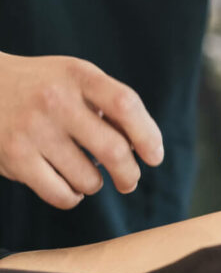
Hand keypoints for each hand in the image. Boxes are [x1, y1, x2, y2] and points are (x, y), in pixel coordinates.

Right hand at [0, 53, 163, 208]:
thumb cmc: (43, 89)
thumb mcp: (74, 80)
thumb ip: (110, 106)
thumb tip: (146, 149)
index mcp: (77, 75)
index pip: (125, 104)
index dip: (148, 136)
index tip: (154, 157)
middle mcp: (54, 99)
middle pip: (114, 150)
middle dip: (129, 175)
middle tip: (128, 181)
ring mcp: (32, 128)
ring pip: (89, 179)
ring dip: (94, 184)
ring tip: (85, 173)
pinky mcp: (15, 156)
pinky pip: (62, 195)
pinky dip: (72, 197)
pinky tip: (67, 184)